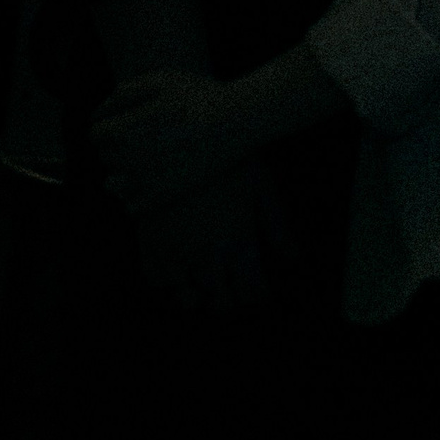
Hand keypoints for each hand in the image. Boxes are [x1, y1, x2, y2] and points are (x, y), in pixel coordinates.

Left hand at [92, 68, 254, 215]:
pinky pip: (131, 206)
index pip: (94, 133)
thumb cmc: (198, 96)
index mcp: (123, 130)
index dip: (106, 125)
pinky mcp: (162, 197)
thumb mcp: (161, 80)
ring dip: (119, 174)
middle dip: (114, 147)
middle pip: (104, 157)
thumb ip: (126, 92)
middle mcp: (128, 159)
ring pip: (113, 185)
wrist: (234, 122)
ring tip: (139, 162)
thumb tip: (103, 107)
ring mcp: (144, 181)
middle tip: (137, 136)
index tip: (121, 121)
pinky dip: (133, 197)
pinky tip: (147, 182)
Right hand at [128, 159, 292, 313]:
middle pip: (222, 305)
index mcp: (238, 243)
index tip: (260, 288)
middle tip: (236, 286)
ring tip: (209, 281)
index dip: (259, 296)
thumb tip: (292, 259)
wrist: (172, 135)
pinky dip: (170, 284)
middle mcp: (206, 258)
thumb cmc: (223, 156)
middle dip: (232, 300)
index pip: (252, 294)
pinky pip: (157, 283)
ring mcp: (173, 255)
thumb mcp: (260, 184)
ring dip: (201, 297)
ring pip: (188, 301)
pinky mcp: (147, 246)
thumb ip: (277, 227)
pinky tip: (180, 270)